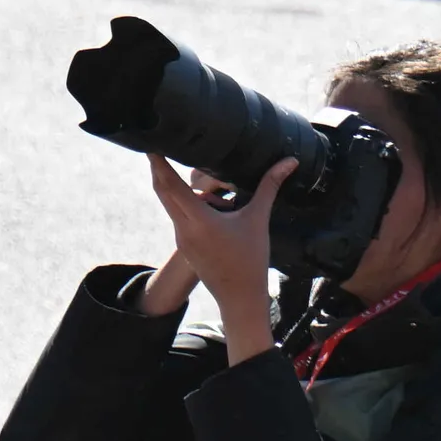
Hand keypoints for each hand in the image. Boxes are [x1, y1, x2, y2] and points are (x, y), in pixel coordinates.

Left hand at [149, 153, 289, 358]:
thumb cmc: (251, 258)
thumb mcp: (259, 219)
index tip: (151, 144)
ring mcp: (180, 237)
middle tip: (157, 146)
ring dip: (171, 185)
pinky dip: (180, 202)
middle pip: (161, 191)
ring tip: (177, 165)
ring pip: (169, 204)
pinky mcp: (183, 244)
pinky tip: (192, 194)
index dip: (158, 163)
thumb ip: (269, 186)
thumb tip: (289, 161)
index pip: (170, 185)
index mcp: (198, 220)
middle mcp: (183, 227)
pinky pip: (177, 216)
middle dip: (157, 168)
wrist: (239, 296)